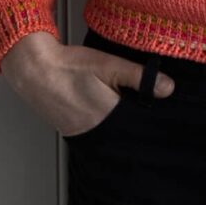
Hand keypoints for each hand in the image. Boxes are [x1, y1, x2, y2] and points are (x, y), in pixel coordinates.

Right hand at [0, 30, 174, 137]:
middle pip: (128, 138)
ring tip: (130, 115)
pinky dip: (109, 130)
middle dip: (139, 129)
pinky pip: (99, 138)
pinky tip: (112, 117)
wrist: (36, 71)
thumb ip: (139, 77)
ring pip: (114, 139)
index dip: (153, 125)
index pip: (140, 131)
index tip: (165, 122)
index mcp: (109, 118)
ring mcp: (84, 137)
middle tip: (148, 116)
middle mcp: (97, 134)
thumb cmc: (71, 67)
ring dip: (124, 131)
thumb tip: (169, 89)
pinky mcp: (75, 134)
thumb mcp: (109, 65)